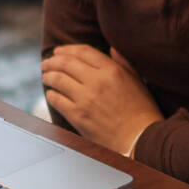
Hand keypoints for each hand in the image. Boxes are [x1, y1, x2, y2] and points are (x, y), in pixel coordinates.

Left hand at [41, 45, 162, 156]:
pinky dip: (51, 95)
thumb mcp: (137, 81)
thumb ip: (123, 63)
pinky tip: (51, 94)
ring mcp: (86, 99)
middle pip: (66, 63)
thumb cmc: (142, 112)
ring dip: (48, 76)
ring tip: (45, 76)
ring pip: (58, 79)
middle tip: (46, 63)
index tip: (59, 52)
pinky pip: (56, 100)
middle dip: (52, 61)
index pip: (83, 51)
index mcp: (112, 71)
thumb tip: (111, 48)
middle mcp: (97, 81)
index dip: (67, 49)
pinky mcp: (78, 116)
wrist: (140, 140)